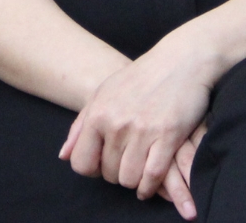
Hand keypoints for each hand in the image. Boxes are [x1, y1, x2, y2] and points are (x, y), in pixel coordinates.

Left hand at [59, 39, 214, 219]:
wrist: (182, 60)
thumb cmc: (141, 77)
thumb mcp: (104, 93)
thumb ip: (81, 126)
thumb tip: (63, 156)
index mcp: (98, 113)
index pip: (81, 163)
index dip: (92, 169)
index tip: (104, 163)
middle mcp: (117, 124)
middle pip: (108, 173)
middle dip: (117, 173)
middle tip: (127, 162)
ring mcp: (143, 131)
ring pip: (129, 179)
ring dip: (134, 181)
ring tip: (139, 171)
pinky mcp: (168, 136)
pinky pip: (153, 176)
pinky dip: (150, 186)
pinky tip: (150, 183)